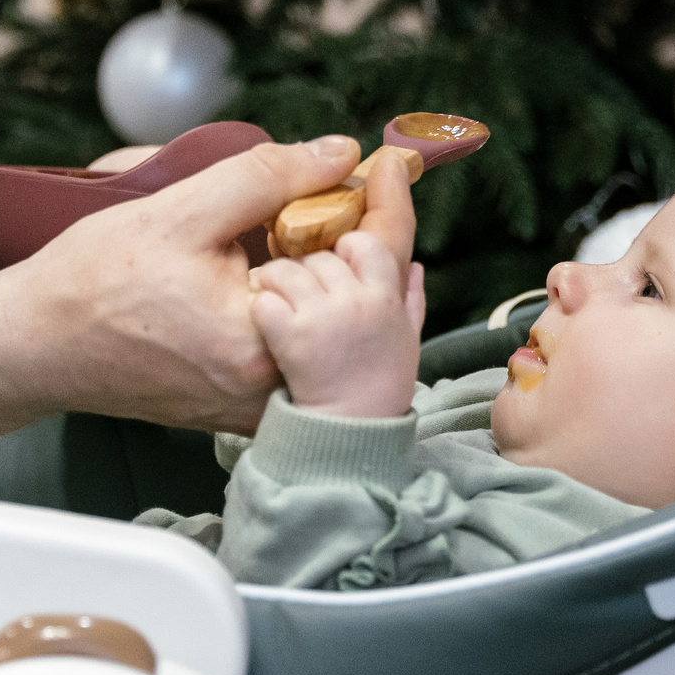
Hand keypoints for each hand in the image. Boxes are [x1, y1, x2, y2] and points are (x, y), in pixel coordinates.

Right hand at [7, 135, 363, 432]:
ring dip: (335, 270)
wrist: (35, 346)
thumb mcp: (181, 211)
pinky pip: (303, 348)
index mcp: (264, 343)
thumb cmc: (93, 280)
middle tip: (346, 182)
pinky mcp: (242, 407)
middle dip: (361, 236)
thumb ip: (267, 177)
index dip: (387, 205)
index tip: (390, 161)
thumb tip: (340, 152)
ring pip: (333, 327)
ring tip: (318, 216)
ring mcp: (258, 406)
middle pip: (359, 302)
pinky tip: (294, 261)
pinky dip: (309, 302)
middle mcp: (271, 389)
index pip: (365, 269)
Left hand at [251, 231, 425, 417]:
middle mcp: (354, 300)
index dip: (345, 248)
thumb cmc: (381, 386)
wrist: (353, 432)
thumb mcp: (407, 340)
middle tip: (295, 288)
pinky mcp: (291, 337)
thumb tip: (415, 265)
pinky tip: (264, 320)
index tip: (335, 265)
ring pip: (284, 270)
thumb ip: (411, 300)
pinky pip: (264, 301)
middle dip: (303, 269)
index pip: (364, 242)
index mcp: (384, 298)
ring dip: (272, 280)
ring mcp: (321, 317)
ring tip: (271, 295)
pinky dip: (258, 307)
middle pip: (318, 257)